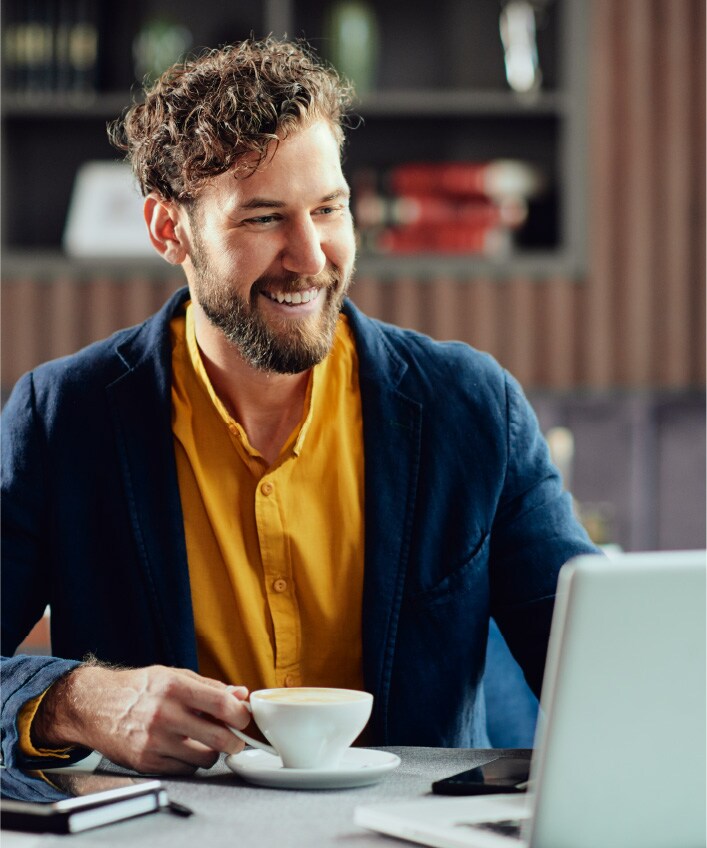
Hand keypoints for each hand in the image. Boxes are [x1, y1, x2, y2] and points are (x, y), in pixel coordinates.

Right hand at [31, 664, 250, 773]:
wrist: (95, 706)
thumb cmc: (137, 689)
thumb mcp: (173, 676)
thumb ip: (209, 686)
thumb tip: (240, 694)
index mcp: (175, 688)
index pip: (222, 704)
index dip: (240, 714)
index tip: (243, 718)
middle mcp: (165, 715)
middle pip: (218, 738)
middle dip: (234, 742)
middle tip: (234, 740)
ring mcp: (155, 741)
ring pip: (204, 759)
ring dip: (211, 753)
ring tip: (203, 741)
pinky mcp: (146, 763)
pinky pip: (184, 770)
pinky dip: (189, 762)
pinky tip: (181, 749)